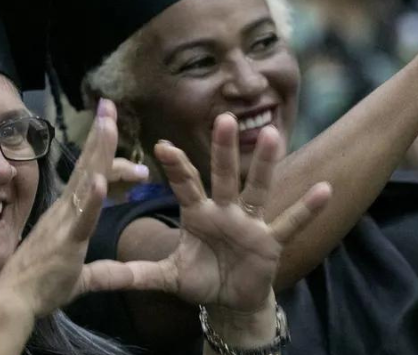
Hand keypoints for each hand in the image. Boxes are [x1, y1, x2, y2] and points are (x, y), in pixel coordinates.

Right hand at [0, 99, 144, 316]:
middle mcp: (64, 209)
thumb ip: (103, 271)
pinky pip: (81, 216)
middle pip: (87, 165)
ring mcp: (63, 221)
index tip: (113, 125)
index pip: (89, 174)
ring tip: (109, 123)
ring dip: (99, 152)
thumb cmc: (41, 288)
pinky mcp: (65, 240)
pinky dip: (91, 198)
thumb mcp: (81, 276)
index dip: (102, 150)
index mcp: (68, 212)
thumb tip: (120, 273)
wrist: (14, 306)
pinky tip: (99, 179)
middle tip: (110, 104)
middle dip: (100, 135)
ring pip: (85, 180)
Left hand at [79, 114, 330, 334]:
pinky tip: (324, 189)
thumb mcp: (166, 276)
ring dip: (266, 164)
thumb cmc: (201, 278)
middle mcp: (226, 210)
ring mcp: (251, 223)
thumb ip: (133, 274)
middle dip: (224, 150)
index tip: (162, 145)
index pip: (186, 185)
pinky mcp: (271, 240)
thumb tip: (93, 276)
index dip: (176, 167)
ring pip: (259, 189)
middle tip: (224, 118)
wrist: (231, 299)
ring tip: (275, 134)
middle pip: (224, 176)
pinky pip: (290, 222)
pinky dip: (306, 208)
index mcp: (198, 214)